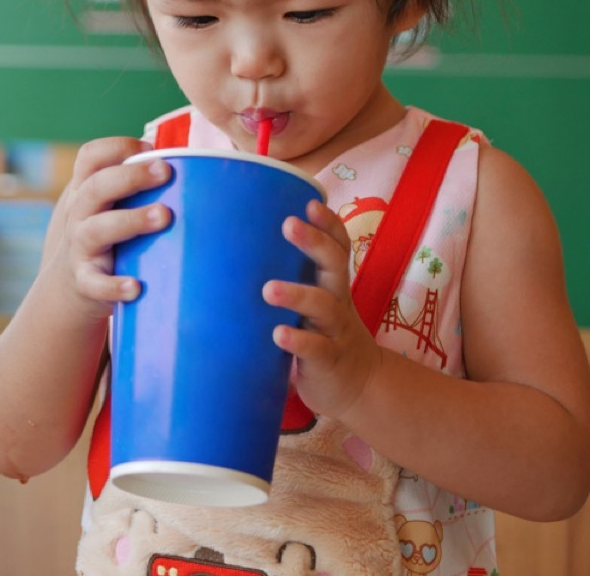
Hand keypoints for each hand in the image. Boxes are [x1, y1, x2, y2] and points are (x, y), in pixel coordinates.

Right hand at [42, 137, 172, 320]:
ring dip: (131, 220)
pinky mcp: (85, 281)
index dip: (117, 147)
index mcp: (88, 189)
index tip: (150, 148)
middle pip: (97, 187)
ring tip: (164, 216)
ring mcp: (80, 247)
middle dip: (131, 177)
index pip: (91, 156)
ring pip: (97, 230)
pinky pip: (96, 283)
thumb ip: (138, 187)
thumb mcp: (112, 206)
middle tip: (165, 172)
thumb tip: (197, 167)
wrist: (71, 285)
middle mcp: (80, 214)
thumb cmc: (108, 234)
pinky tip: (136, 286)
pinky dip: (114, 285)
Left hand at [262, 199, 382, 419]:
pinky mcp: (328, 361)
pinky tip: (278, 335)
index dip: (329, 224)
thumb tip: (231, 248)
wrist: (359, 386)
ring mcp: (335, 331)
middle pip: (334, 265)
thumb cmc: (322, 335)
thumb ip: (287, 278)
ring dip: (298, 295)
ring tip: (269, 289)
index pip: (338, 246)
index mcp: (332, 284)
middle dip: (314, 242)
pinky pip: (316, 349)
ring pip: (324, 306)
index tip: (310, 203)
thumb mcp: (313, 303)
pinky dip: (298, 341)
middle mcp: (337, 301)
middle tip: (289, 224)